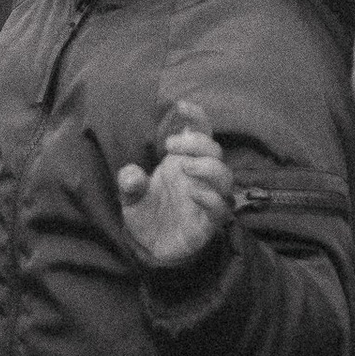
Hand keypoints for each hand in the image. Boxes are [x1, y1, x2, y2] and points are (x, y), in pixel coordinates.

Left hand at [117, 106, 233, 270]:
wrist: (150, 249)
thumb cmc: (147, 214)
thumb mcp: (130, 197)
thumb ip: (129, 183)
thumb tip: (131, 175)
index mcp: (184, 161)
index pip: (200, 131)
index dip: (196, 116)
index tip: (181, 106)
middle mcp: (199, 177)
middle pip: (214, 149)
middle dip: (196, 142)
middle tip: (169, 146)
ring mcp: (206, 198)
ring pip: (225, 175)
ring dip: (208, 166)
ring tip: (184, 167)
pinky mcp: (208, 223)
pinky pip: (220, 207)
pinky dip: (210, 197)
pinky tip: (192, 193)